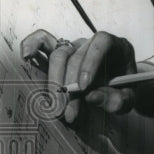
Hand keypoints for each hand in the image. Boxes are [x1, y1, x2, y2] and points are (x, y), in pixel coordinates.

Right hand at [20, 29, 147, 123]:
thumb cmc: (123, 91)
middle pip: (75, 55)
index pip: (101, 43)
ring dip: (55, 81)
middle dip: (70, 85)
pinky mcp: (61, 53)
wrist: (119, 90)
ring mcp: (75, 46)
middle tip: (68, 112)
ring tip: (56, 106)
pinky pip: (44, 41)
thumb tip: (90, 97)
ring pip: (59, 55)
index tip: (83, 88)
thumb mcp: (127, 99)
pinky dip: (33, 45)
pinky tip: (26, 56)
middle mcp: (93, 42)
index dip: (90, 63)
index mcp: (117, 46)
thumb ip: (116, 100)